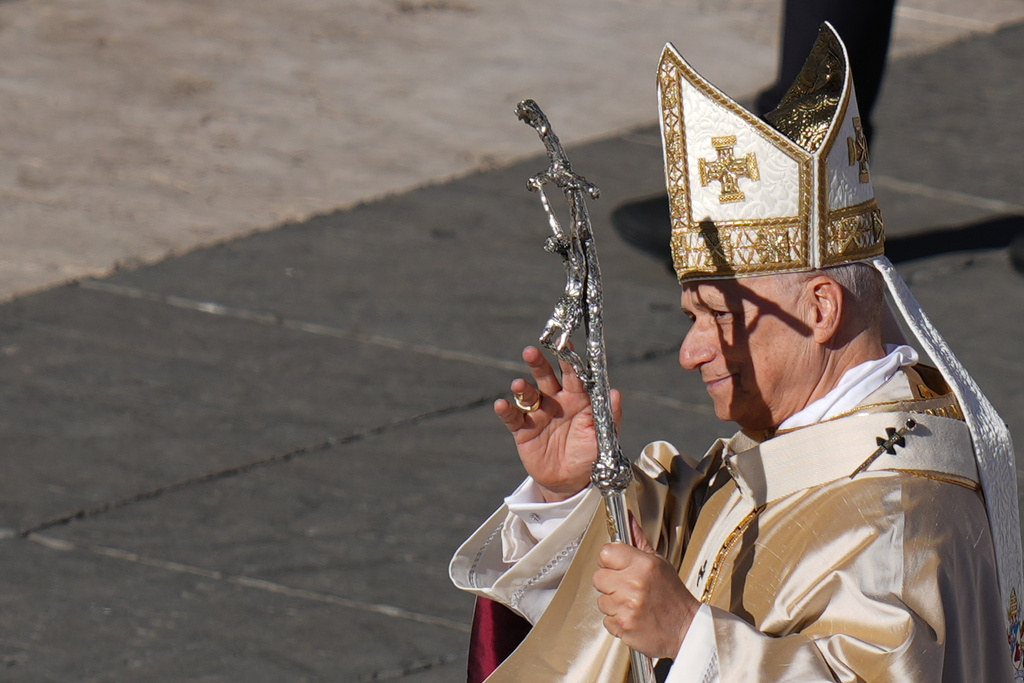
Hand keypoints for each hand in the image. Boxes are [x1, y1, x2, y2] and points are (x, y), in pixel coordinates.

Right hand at [494, 346, 621, 501]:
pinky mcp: (523, 430)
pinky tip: (501, 404)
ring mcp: (539, 414)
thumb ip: (609, 415)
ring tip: (518, 385)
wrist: (572, 483)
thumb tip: (616, 393)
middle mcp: (556, 402)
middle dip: (538, 364)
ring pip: (528, 394)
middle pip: (546, 377)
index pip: (573, 375)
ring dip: (522, 388)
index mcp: (578, 399)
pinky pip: (513, 417)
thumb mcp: (604, 437)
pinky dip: (506, 410)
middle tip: (531, 352)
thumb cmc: (591, 457)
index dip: (569, 360)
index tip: (566, 346)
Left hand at [593, 517, 698, 658]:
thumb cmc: (673, 596)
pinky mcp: (623, 625)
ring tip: (632, 603)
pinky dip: (617, 621)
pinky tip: (632, 616)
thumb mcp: (660, 563)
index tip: (617, 566)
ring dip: (614, 603)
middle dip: (610, 583)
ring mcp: (627, 606)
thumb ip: (639, 541)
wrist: (686, 628)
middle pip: (598, 577)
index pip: (605, 553)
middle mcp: (633, 584)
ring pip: (601, 601)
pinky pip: (606, 620)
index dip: (609, 561)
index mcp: (643, 565)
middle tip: (626, 587)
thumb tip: (628, 519)